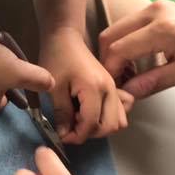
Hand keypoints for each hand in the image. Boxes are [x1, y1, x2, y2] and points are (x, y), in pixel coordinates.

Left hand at [40, 28, 130, 143]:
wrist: (66, 38)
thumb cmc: (57, 58)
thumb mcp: (54, 87)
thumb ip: (61, 112)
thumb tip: (64, 134)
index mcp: (95, 89)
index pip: (92, 124)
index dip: (76, 136)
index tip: (61, 136)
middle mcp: (110, 90)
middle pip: (110, 126)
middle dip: (89, 134)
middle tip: (70, 128)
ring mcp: (114, 89)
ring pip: (118, 122)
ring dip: (100, 127)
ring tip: (80, 121)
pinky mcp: (113, 88)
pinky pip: (120, 111)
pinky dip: (108, 118)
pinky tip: (90, 113)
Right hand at [99, 0, 174, 101]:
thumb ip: (153, 82)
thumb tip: (126, 95)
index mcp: (161, 28)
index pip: (118, 50)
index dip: (111, 72)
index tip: (114, 90)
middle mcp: (154, 12)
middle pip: (112, 35)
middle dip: (110, 61)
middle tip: (120, 84)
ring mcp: (158, 7)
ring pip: (122, 28)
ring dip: (119, 51)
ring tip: (131, 76)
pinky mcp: (164, 8)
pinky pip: (134, 24)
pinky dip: (130, 42)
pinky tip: (141, 61)